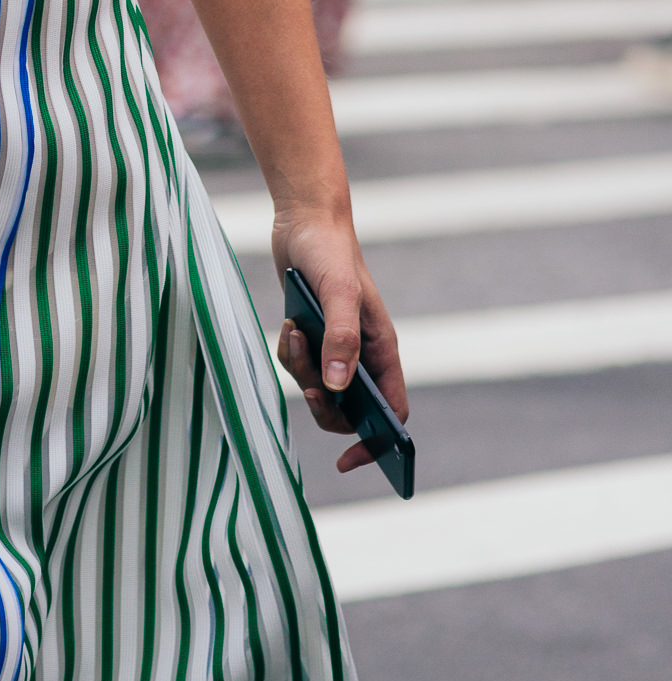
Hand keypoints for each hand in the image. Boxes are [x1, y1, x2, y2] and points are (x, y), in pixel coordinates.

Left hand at [271, 212, 408, 475]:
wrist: (304, 220)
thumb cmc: (330, 253)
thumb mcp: (339, 294)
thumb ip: (341, 339)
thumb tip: (336, 389)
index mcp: (382, 349)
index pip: (392, 411)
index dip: (376, 442)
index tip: (348, 460)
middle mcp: (362, 352)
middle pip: (348, 409)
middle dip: (323, 406)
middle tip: (307, 386)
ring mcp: (335, 346)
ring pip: (319, 388)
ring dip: (301, 371)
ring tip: (296, 334)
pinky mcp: (312, 336)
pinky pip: (299, 365)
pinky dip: (289, 353)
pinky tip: (289, 325)